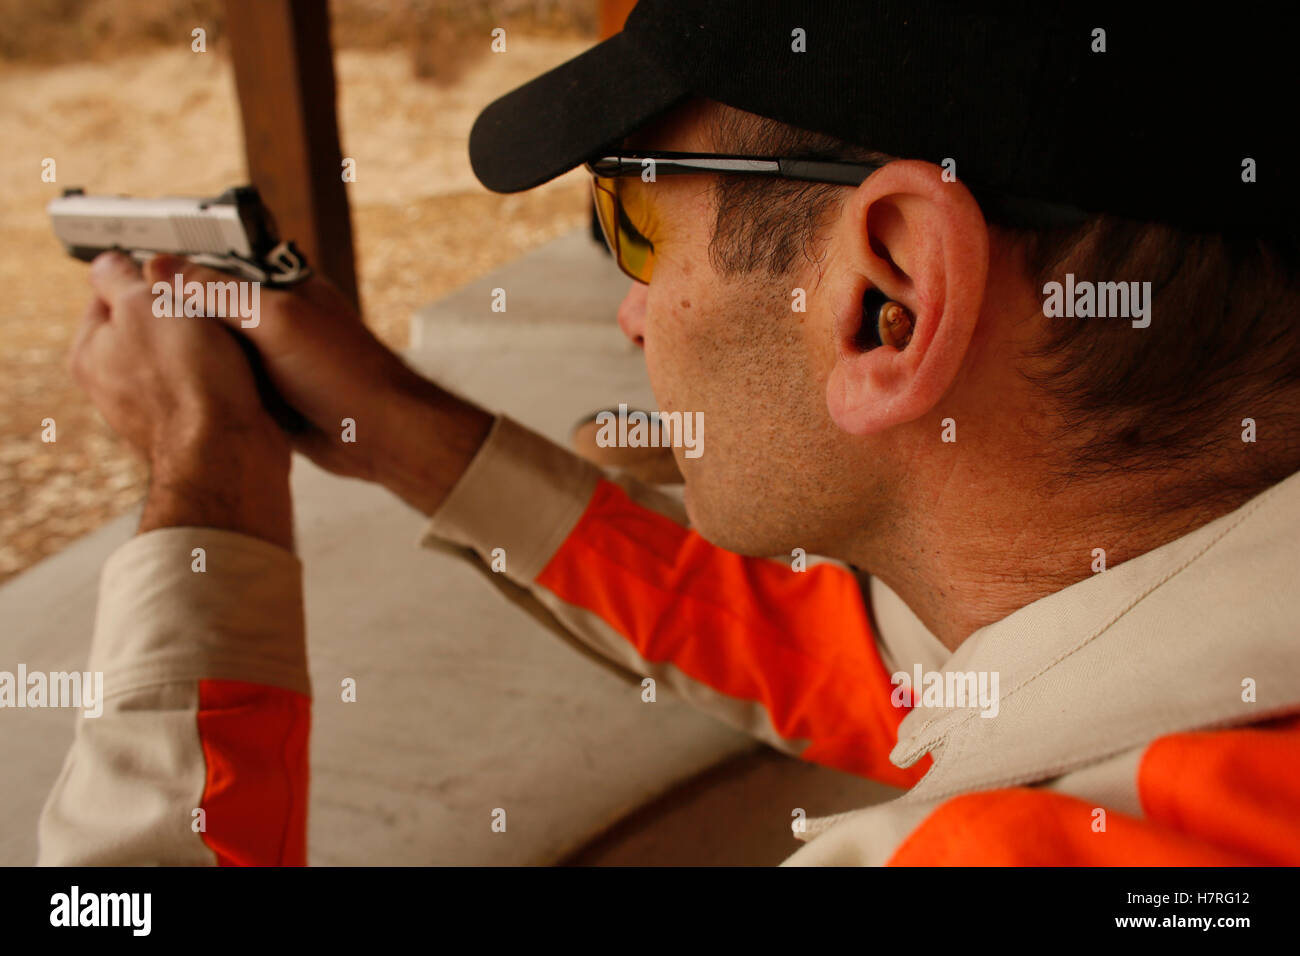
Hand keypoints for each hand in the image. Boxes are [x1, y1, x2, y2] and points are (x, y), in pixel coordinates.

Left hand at [68, 252, 292, 547]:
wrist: (230, 453)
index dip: (147, 275)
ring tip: (231, 339)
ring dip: (210, 342)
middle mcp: (117, 382)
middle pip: (153, 323)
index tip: (176, 272)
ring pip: (186, 352)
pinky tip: (242, 371)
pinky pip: (213, 381)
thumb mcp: (146, 304)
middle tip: (207, 305)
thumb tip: (109, 264)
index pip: (111, 292)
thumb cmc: (188, 382)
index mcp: (92, 350)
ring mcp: (157, 406)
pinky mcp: (196, 423)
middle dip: (182, 311)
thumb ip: (122, 278)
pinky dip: (228, 372)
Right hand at [148, 255, 492, 515]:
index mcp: (285, 287)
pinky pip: (229, 386)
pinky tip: (176, 390)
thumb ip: (220, 293)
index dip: (180, 265)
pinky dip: (209, 387)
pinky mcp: (274, 396)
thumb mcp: (276, 320)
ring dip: (192, 354)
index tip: (136, 267)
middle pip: (213, 309)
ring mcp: (275, 360)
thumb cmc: (343, 371)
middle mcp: (279, 319)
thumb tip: (163, 267)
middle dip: (179, 313)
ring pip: (217, 351)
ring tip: (142, 349)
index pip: (221, 262)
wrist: (380, 434)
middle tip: (128, 312)